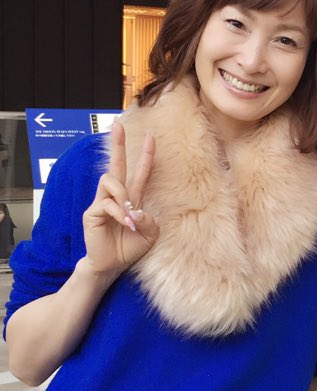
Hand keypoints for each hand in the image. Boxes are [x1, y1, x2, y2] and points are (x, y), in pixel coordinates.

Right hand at [81, 122, 158, 278]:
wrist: (112, 265)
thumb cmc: (130, 248)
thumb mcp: (150, 234)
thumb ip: (149, 220)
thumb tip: (137, 210)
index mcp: (133, 199)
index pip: (140, 172)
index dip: (146, 155)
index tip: (152, 136)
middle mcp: (116, 197)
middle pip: (116, 165)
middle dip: (118, 145)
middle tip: (118, 125)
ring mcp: (102, 202)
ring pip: (110, 181)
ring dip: (123, 195)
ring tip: (129, 215)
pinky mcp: (92, 212)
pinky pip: (106, 203)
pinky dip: (119, 213)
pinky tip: (124, 223)